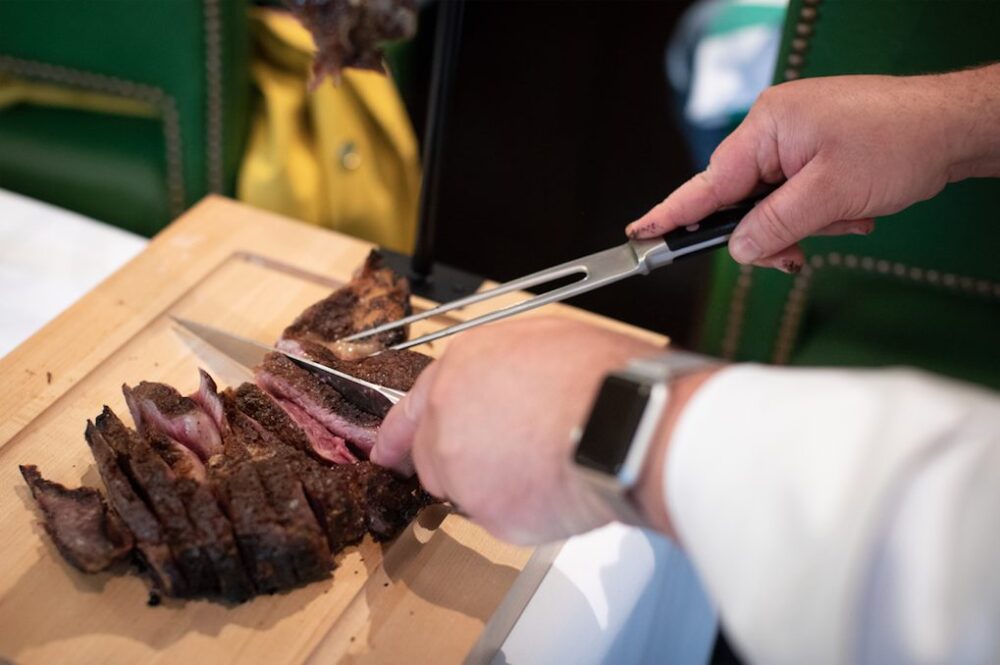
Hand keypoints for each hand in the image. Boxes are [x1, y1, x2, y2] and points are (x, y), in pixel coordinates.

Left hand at [371, 317, 662, 543]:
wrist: (622, 420)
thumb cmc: (597, 377)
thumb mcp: (541, 341)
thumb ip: (500, 370)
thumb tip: (503, 385)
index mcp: (457, 369)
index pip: (409, 410)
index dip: (398, 436)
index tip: (388, 454)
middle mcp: (445, 417)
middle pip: (434, 457)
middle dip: (464, 462)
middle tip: (509, 459)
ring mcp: (459, 468)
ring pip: (464, 492)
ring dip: (493, 486)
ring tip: (542, 465)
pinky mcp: (486, 512)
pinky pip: (498, 518)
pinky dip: (523, 511)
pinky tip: (553, 486)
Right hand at [626, 65, 999, 271]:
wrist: (955, 126)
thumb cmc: (898, 141)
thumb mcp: (828, 195)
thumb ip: (773, 225)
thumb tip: (738, 248)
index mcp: (767, 128)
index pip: (707, 183)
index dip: (671, 214)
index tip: (639, 235)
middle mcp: (774, 131)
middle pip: (741, 200)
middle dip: (768, 231)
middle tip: (794, 252)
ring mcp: (794, 140)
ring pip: (771, 205)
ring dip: (804, 224)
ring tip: (843, 220)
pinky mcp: (814, 151)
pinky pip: (796, 196)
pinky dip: (818, 213)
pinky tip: (849, 213)